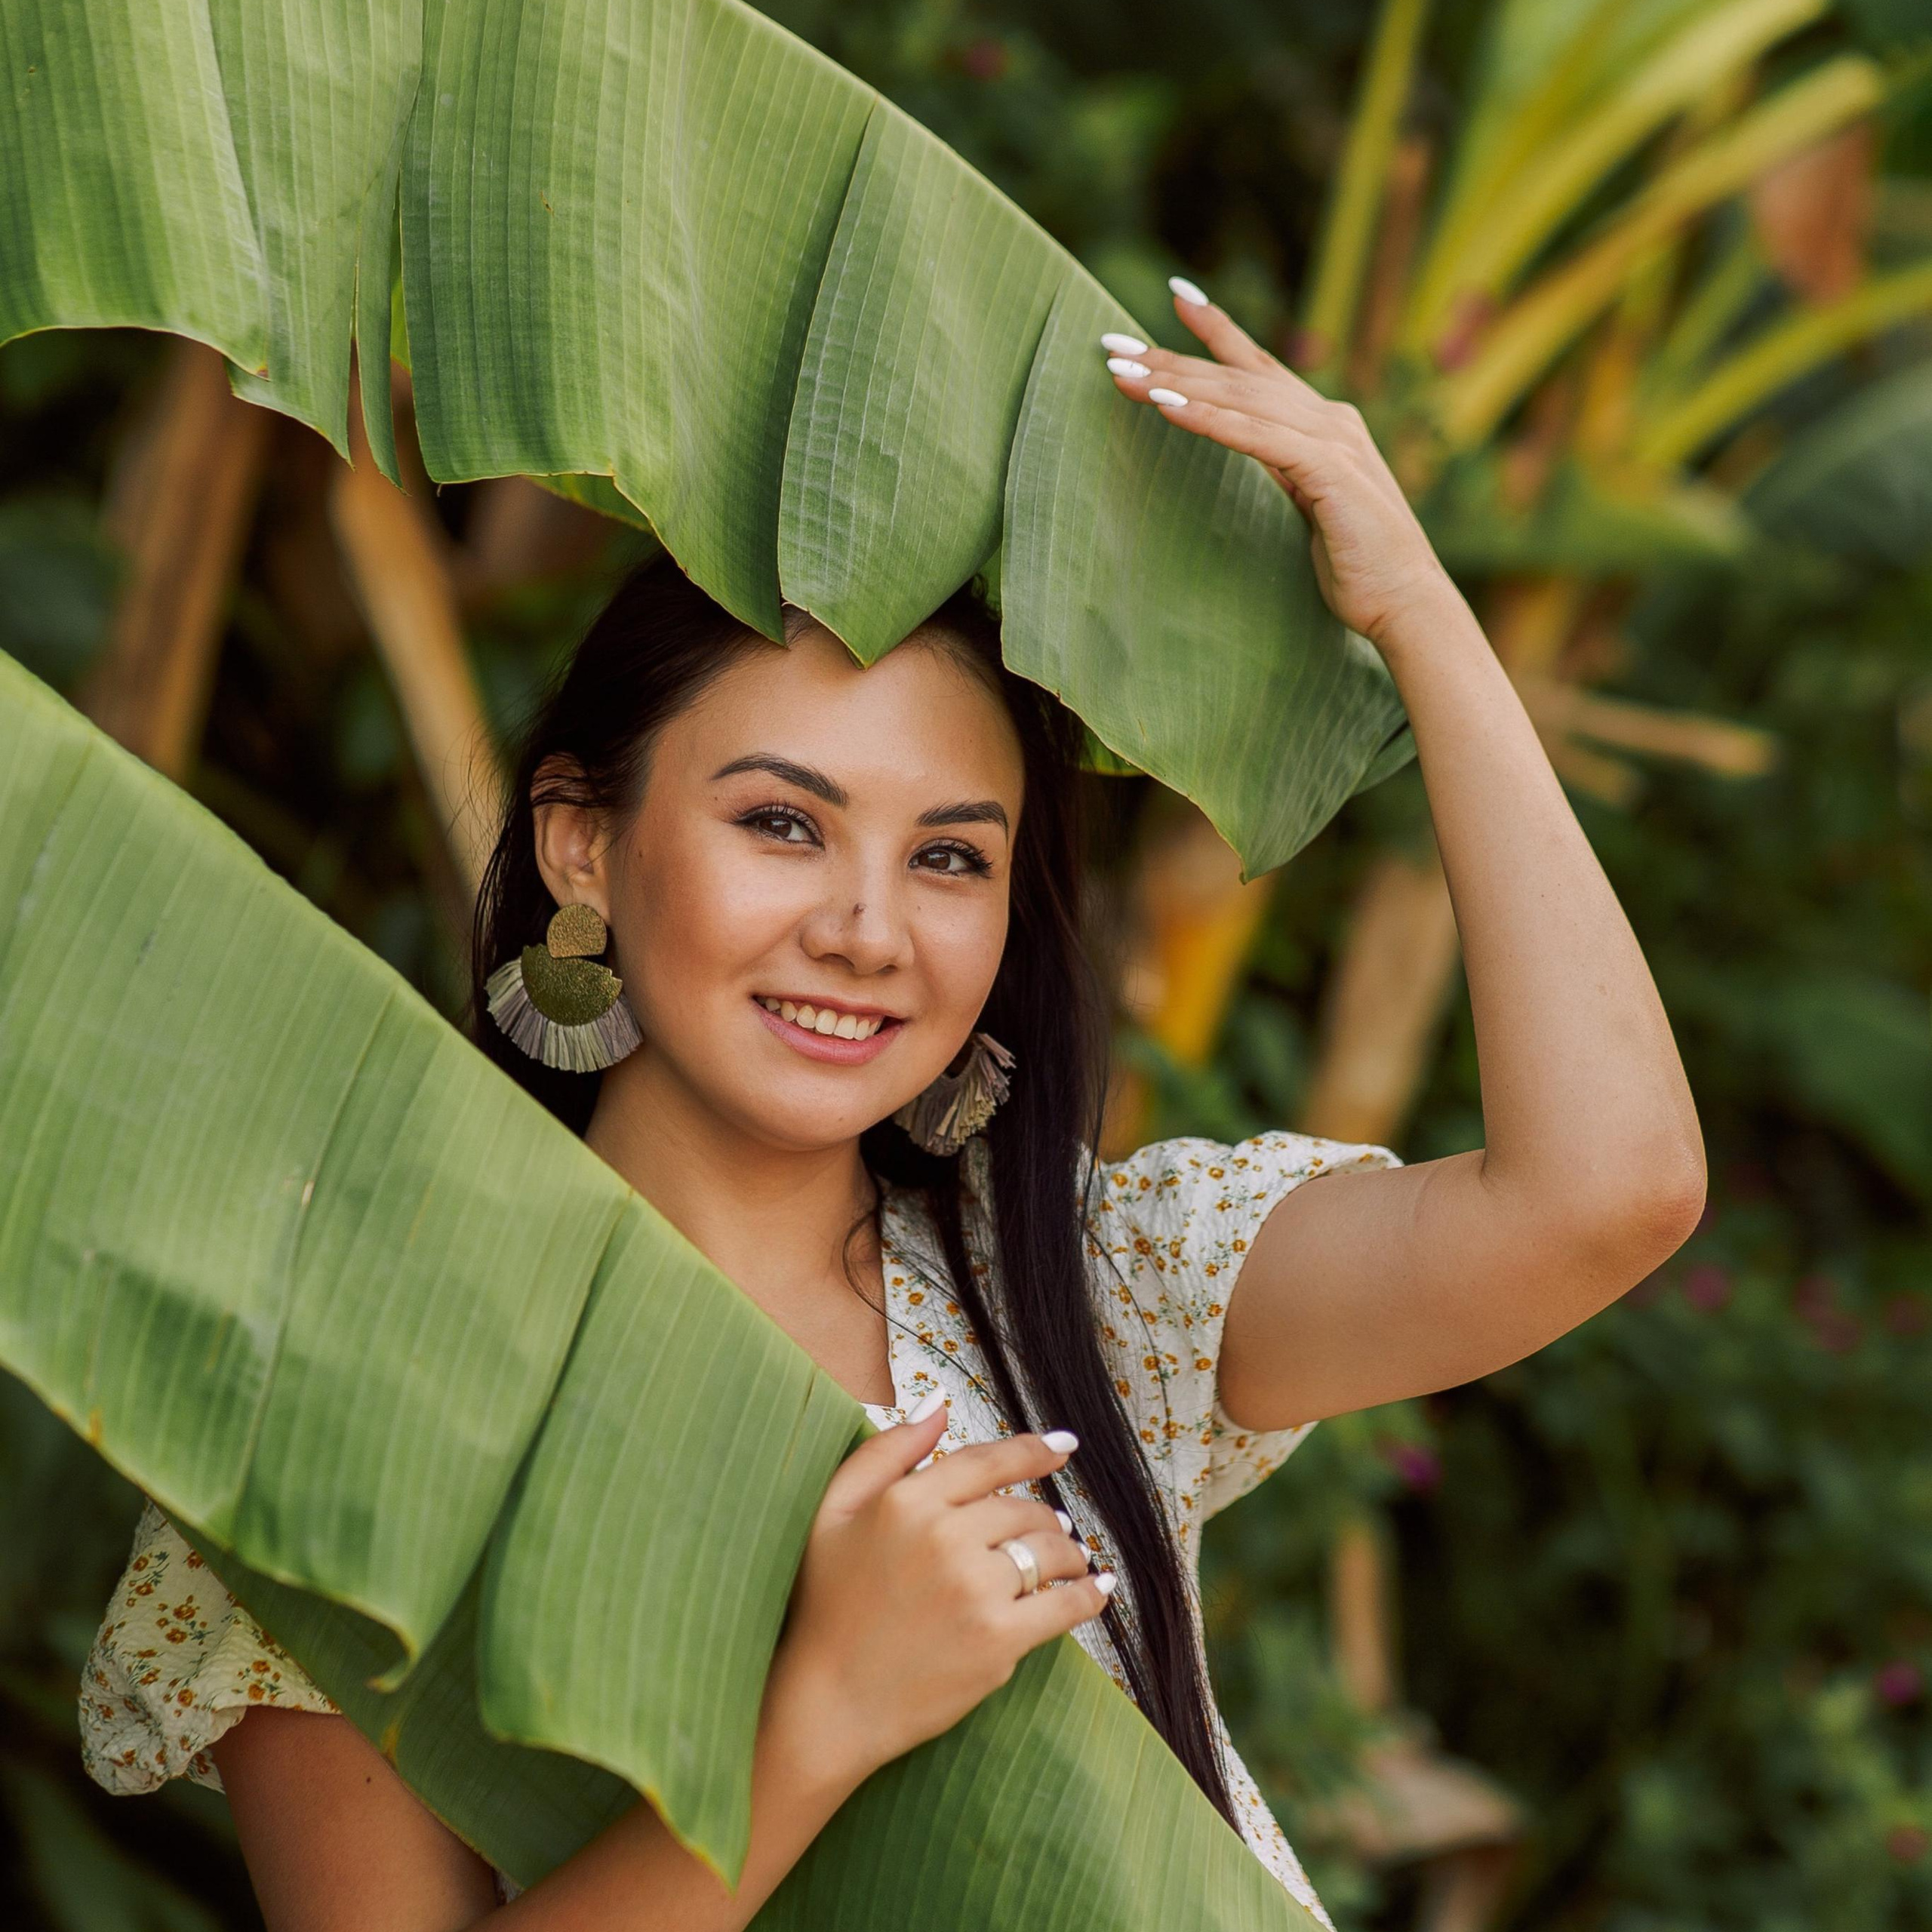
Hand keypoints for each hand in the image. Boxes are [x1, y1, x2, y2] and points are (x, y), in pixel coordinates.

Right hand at [765, 1398, 1111, 1790]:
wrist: (827, 1703)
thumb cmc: (826, 1605)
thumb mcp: (833, 1511)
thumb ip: (886, 1451)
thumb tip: (936, 1404)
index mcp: (908, 1501)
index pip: (988, 1462)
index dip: (1033, 1449)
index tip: (1064, 1444)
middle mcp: (946, 1537)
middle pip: (1022, 1509)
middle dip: (1043, 1514)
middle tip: (1052, 1525)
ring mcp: (976, 1590)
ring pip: (1048, 1552)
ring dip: (1067, 1552)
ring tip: (1072, 1558)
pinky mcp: (998, 1641)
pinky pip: (1064, 1607)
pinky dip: (1088, 1595)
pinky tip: (1098, 1589)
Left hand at [1100, 277, 1459, 649]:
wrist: (1407, 602)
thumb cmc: (1357, 565)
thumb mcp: (1311, 505)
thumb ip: (1285, 468)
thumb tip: (1249, 447)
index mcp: (1325, 425)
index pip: (1261, 365)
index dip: (1217, 329)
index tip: (1175, 297)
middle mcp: (1330, 419)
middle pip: (1236, 376)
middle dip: (1171, 358)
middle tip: (1110, 344)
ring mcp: (1334, 439)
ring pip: (1241, 397)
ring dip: (1177, 383)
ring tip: (1123, 373)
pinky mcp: (1330, 469)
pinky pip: (1257, 437)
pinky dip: (1211, 419)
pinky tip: (1168, 408)